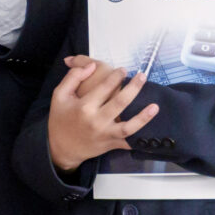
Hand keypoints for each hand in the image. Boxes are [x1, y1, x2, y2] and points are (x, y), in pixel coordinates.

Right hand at [46, 54, 157, 172]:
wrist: (61, 149)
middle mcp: (96, 121)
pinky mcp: (111, 144)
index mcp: (84, 107)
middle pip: (120, 102)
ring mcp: (105, 134)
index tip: (123, 70)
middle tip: (142, 76)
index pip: (104, 87)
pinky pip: (129, 142)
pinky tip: (152, 130)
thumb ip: (73, 77)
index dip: (116, 76)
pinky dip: (140, 138)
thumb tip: (91, 66)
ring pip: (129, 126)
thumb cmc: (61, 119)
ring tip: (155, 105)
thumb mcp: (59, 96)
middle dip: (134, 87)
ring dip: (143, 116)